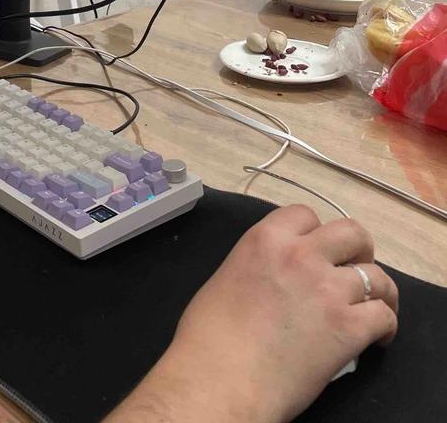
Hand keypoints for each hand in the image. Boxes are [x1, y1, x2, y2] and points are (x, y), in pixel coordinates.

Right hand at [113, 205, 397, 422]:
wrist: (222, 379)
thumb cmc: (209, 336)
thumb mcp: (226, 278)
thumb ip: (255, 266)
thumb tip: (269, 279)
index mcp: (265, 239)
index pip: (305, 214)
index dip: (316, 232)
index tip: (317, 250)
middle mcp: (302, 255)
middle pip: (352, 233)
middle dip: (358, 249)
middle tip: (353, 270)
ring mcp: (328, 290)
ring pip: (376, 275)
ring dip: (378, 290)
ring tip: (375, 306)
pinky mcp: (348, 327)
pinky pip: (384, 315)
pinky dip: (386, 326)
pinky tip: (378, 338)